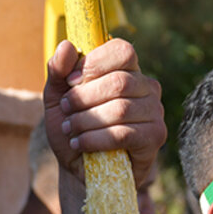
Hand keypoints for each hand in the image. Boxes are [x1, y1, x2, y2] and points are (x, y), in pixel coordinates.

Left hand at [42, 39, 165, 187]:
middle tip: (67, 111)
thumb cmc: (73, 128)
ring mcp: (154, 111)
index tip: (71, 82)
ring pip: (120, 109)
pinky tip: (80, 144)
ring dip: (86, 121)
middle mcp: (147, 86)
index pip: (123, 50)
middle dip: (84, 98)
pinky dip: (95, 139)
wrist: (79, 168)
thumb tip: (66, 45)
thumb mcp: (57, 98)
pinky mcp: (155, 136)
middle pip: (119, 82)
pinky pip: (125, 133)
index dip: (94, 63)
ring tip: (70, 130)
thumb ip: (58, 72)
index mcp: (127, 69)